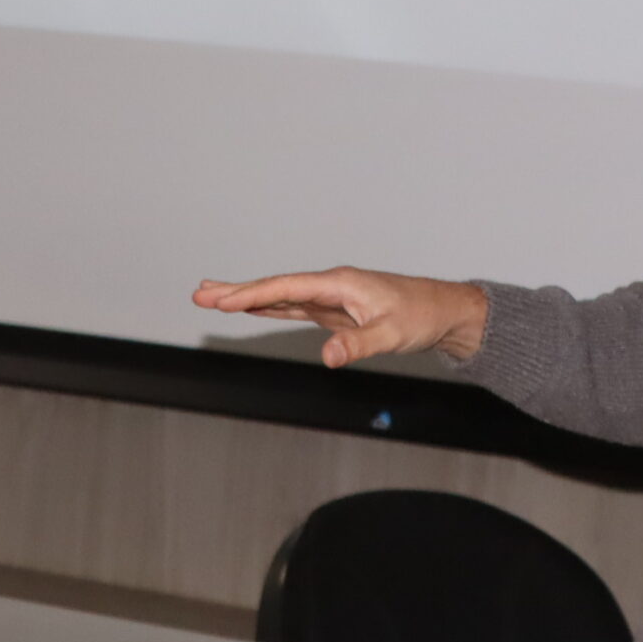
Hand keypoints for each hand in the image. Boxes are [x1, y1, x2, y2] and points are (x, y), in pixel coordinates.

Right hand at [191, 267, 488, 367]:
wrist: (443, 312)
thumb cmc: (421, 317)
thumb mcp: (390, 334)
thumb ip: (357, 345)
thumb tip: (327, 357)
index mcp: (340, 284)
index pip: (287, 288)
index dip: (252, 294)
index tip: (222, 299)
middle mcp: (332, 286)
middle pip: (276, 287)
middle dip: (237, 291)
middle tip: (199, 293)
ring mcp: (332, 297)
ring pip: (282, 296)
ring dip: (248, 297)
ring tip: (212, 296)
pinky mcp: (336, 310)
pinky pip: (295, 307)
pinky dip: (270, 306)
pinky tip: (253, 308)